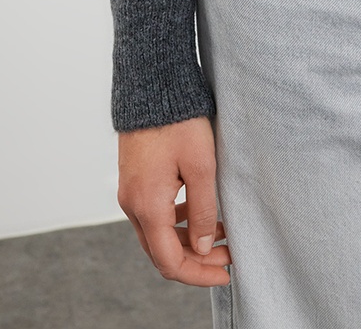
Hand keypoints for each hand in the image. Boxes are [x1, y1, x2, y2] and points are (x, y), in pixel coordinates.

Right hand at [117, 116, 231, 287]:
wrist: (152, 86)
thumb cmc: (179, 121)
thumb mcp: (202, 166)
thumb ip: (203, 211)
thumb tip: (204, 248)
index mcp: (148, 206)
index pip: (171, 262)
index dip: (199, 275)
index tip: (226, 273)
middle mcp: (133, 205)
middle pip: (162, 252)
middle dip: (197, 260)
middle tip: (229, 255)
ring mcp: (130, 192)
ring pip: (157, 234)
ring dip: (188, 240)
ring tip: (222, 232)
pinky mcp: (134, 180)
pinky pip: (153, 215)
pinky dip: (176, 221)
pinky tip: (200, 210)